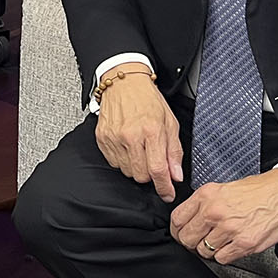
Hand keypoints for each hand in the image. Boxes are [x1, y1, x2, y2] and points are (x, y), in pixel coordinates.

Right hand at [95, 72, 183, 201]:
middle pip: (141, 175)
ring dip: (136, 166)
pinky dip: (123, 160)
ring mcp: (114, 138)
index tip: (167, 193)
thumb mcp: (170, 123)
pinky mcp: (102, 138)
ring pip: (127, 171)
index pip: (158, 170)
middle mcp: (130, 135)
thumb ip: (174, 151)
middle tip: (153, 160)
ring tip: (140, 149)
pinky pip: (114, 163)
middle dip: (150, 174)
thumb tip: (175, 175)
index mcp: (151, 130)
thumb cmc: (148, 100)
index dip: (164, 187)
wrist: (124, 83)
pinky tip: (128, 146)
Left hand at [170, 169, 277, 263]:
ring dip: (210, 249)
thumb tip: (190, 219)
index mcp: (206, 195)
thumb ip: (204, 203)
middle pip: (187, 239)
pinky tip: (233, 245)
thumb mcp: (223, 188)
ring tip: (222, 241)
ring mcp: (229, 229)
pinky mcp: (244, 243)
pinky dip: (225, 255)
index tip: (181, 234)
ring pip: (204, 251)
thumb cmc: (258, 190)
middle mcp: (215, 212)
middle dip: (191, 242)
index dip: (177, 230)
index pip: (177, 219)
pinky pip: (222, 259)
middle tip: (201, 241)